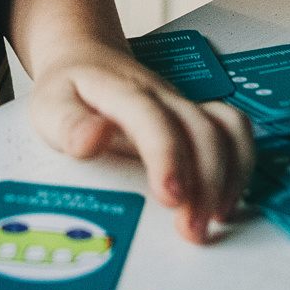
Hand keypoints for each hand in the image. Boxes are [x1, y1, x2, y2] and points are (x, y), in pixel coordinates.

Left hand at [27, 46, 255, 243]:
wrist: (86, 59)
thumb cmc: (68, 89)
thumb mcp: (49, 106)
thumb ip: (67, 125)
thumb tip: (90, 141)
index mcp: (122, 92)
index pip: (151, 118)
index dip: (167, 156)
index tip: (171, 197)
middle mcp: (162, 96)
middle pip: (200, 130)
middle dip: (205, 183)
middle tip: (191, 230)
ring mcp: (183, 105)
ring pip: (226, 130)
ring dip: (229, 176)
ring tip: (215, 219)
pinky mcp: (196, 118)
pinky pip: (235, 132)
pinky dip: (241, 165)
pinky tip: (224, 200)